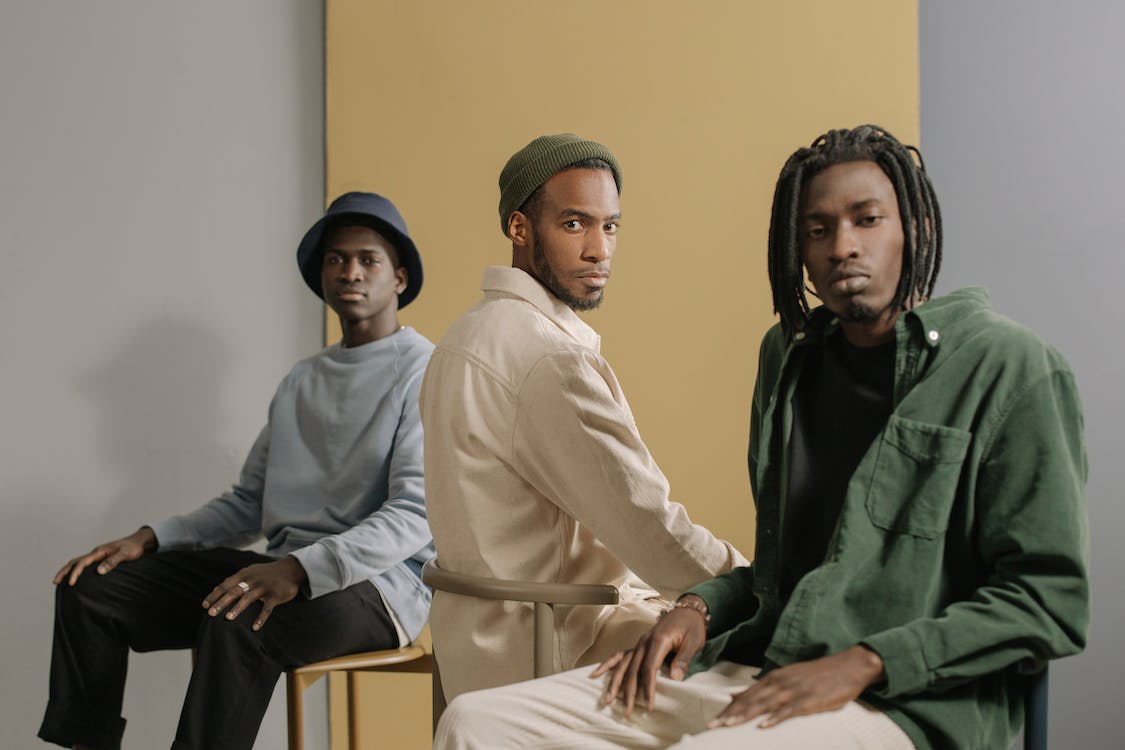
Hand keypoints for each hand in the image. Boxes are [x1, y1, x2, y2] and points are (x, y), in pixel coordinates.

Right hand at [54, 526, 156, 585]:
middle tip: (55, 582)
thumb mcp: (125, 555)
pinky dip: (76, 569)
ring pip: (78, 561)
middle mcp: (96, 552)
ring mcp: (97, 555)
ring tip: (60, 581)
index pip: (83, 562)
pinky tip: (75, 576)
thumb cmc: (133, 548)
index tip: (71, 583)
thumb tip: (99, 571)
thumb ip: (113, 561)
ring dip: (68, 570)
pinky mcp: (100, 558)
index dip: (75, 573)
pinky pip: (84, 563)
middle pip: (75, 561)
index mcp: (100, 551)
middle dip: (64, 571)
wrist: (138, 542)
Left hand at [202, 556, 307, 630]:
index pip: (225, 584)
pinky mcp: (276, 595)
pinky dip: (261, 618)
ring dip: (237, 608)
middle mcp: (253, 579)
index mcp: (244, 574)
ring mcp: (264, 587)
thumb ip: (235, 580)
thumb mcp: (250, 572)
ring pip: (248, 598)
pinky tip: (254, 627)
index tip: (204, 606)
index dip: (215, 595)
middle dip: (222, 602)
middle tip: (210, 613)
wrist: (291, 569)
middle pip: (234, 591)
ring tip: (228, 618)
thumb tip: (216, 591)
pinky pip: (267, 608)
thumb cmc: (266, 573)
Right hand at [589, 595, 709, 715]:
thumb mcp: (694, 641)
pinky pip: (619, 655)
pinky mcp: (638, 645)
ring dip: (615, 683)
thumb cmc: (692, 626)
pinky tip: (596, 674)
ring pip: (623, 664)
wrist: (687, 610)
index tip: (648, 705)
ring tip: (607, 700)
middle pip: (632, 670)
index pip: (649, 668)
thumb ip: (683, 659)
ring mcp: (639, 643)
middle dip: (629, 692)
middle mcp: (644, 642)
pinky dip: (608, 665)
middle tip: (627, 711)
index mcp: (658, 641)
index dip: (647, 688)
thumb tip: (675, 678)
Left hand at [708, 645, 885, 729]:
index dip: (729, 709)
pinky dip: (775, 718)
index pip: (746, 696)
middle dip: (730, 714)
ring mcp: (794, 691)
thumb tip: (737, 695)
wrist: (848, 666)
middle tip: (712, 726)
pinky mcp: (809, 699)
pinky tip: (764, 725)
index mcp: (774, 678)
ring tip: (729, 726)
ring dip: (745, 716)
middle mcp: (780, 683)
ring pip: (764, 705)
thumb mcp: (787, 678)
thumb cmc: (817, 676)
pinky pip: (789, 710)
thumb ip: (763, 688)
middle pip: (751, 701)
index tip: (713, 720)